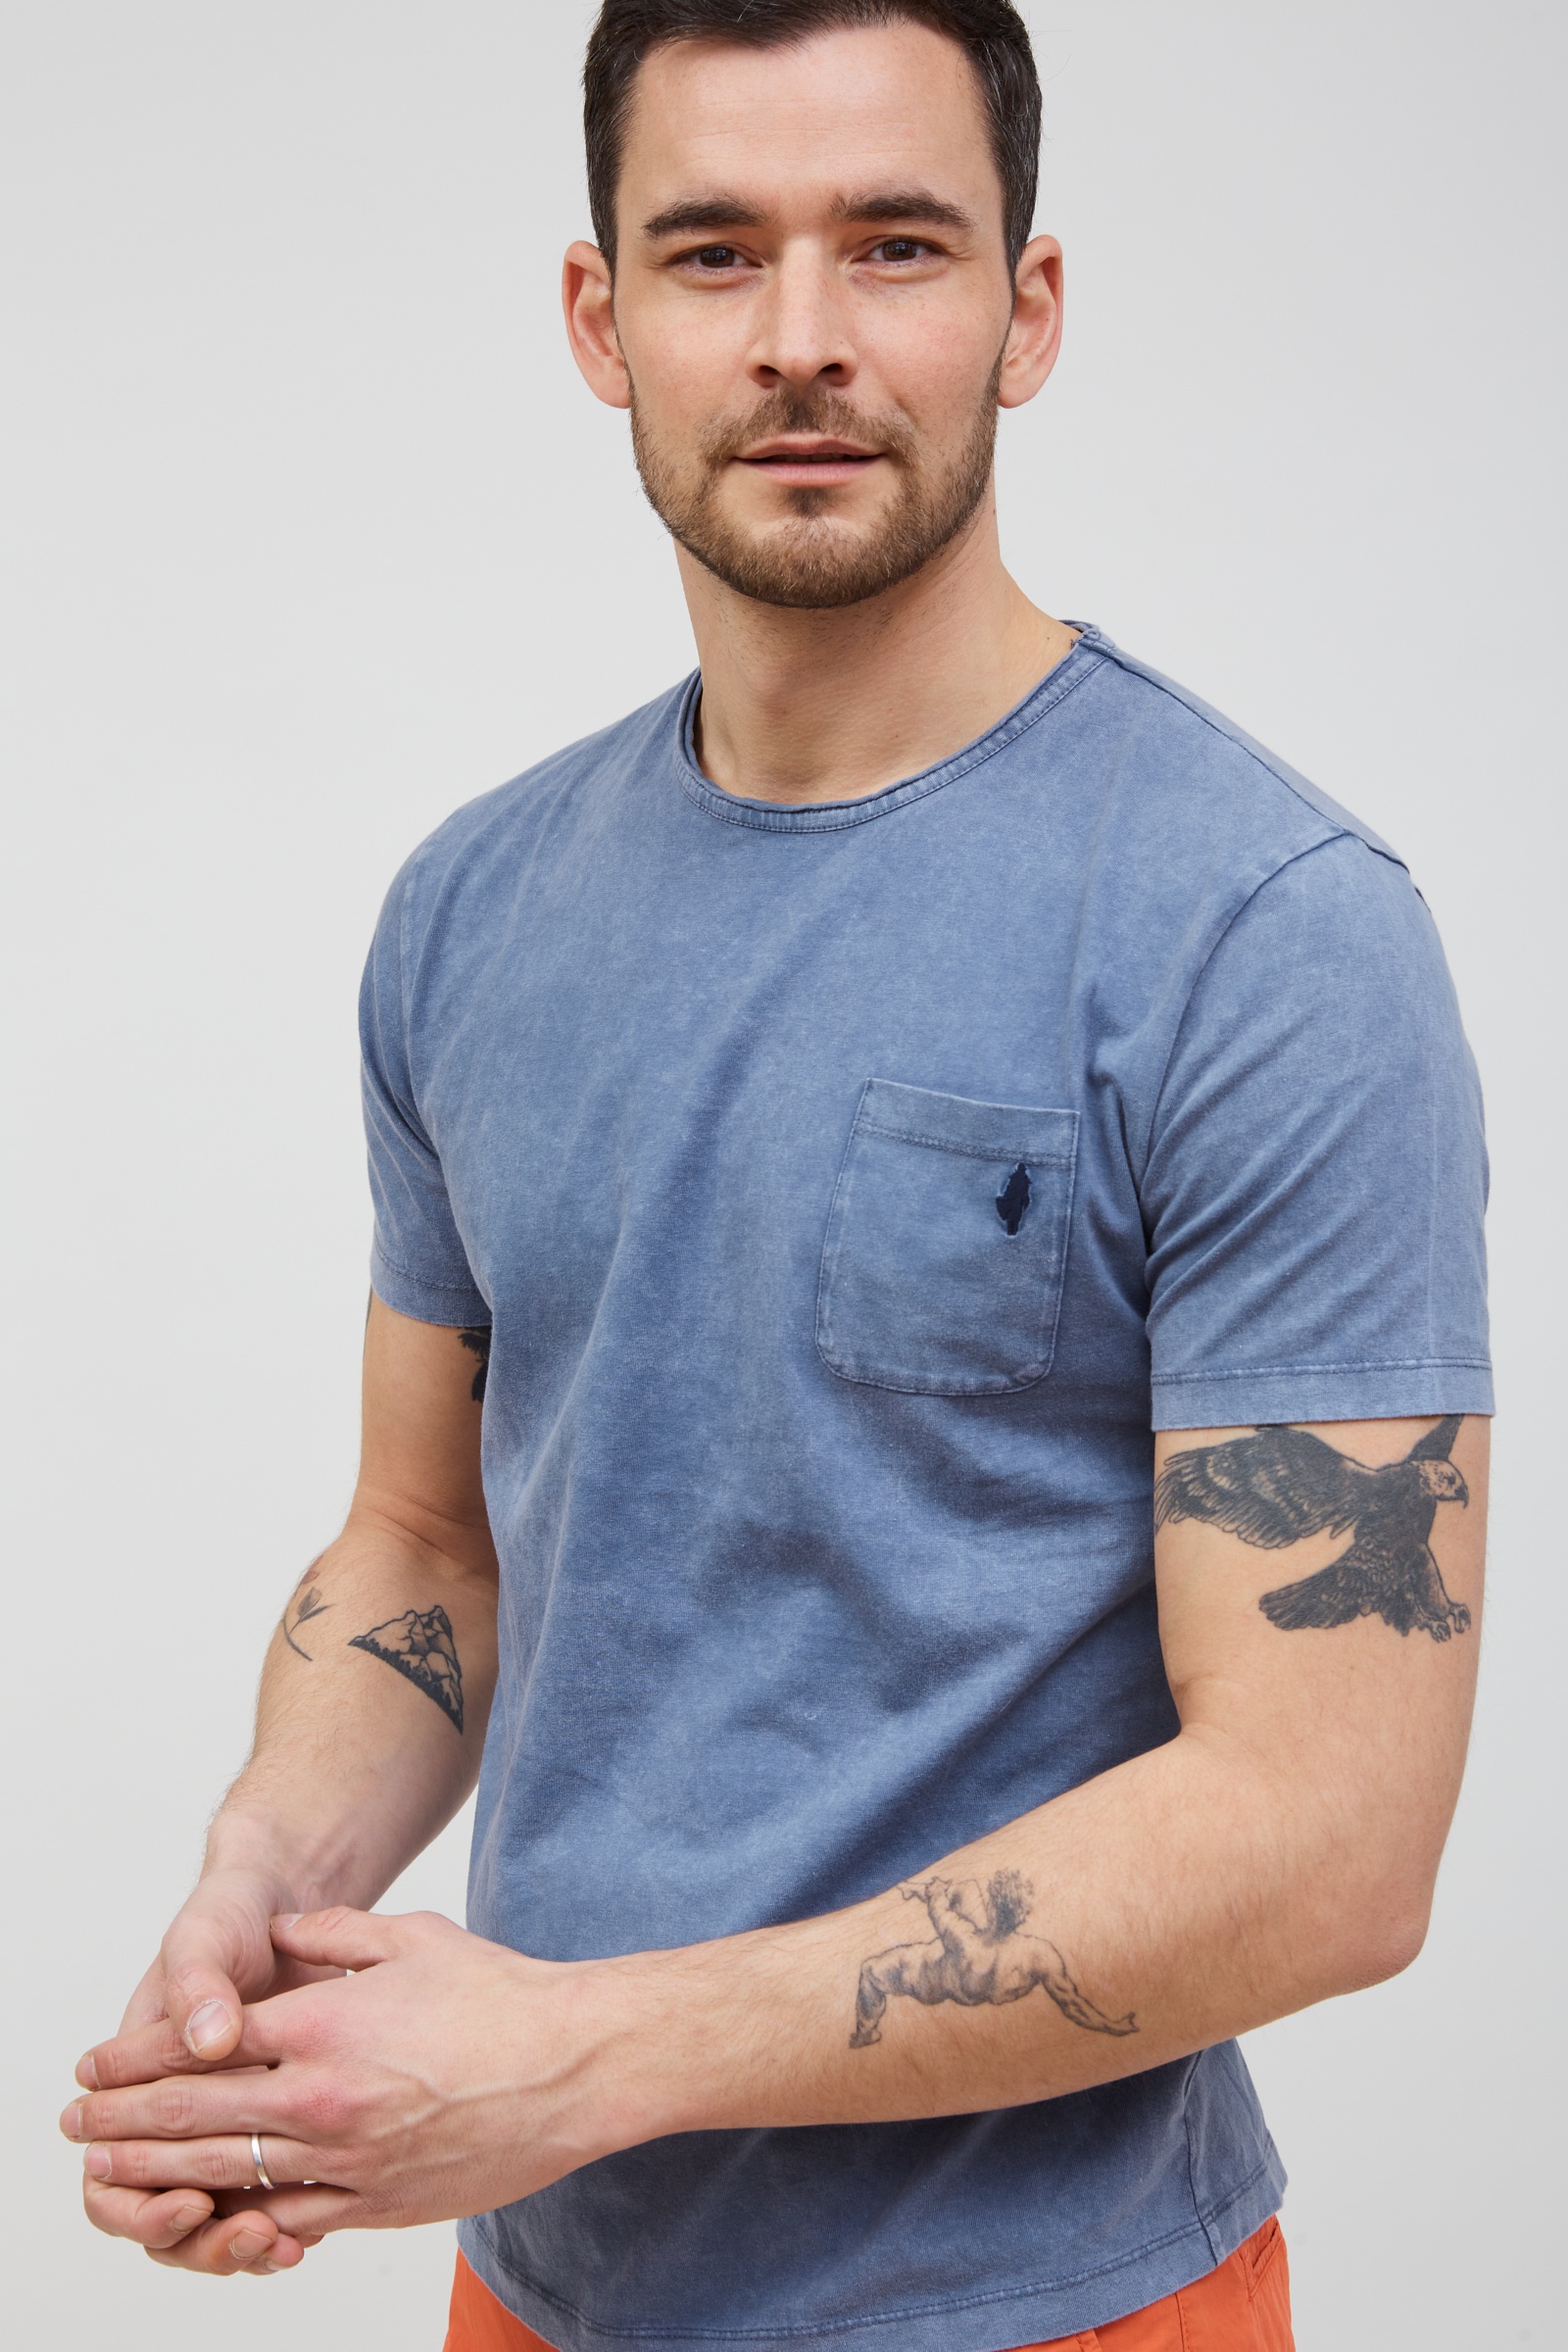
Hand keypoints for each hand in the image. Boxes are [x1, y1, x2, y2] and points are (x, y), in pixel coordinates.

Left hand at [64, 1910, 642, 2269]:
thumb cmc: (501, 1994)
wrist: (575, 2065)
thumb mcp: (409, 1935)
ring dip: (157, 2176)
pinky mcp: (381, 2204)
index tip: (96, 2062)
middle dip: (122, 2121)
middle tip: (77, 2123)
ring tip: (112, 2174)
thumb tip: (287, 1932)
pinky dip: (243, 2219)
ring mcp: (350, 2160)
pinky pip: (291, 2220)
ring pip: (228, 2177)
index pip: (201, 2047)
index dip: (136, 2058)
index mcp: (324, 2024)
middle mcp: (324, 2097)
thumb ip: (333, 1933)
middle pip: (194, 2118)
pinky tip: (210, 2215)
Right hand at [74, 1868, 343, 2273]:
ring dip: (239, 2245)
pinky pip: (263, 2199)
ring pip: (214, 2221)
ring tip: (282, 2246)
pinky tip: (314, 2231)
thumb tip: (210, 2039)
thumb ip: (201, 1984)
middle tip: (251, 2236)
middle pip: (163, 2220)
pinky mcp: (272, 2127)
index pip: (110, 2179)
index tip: (191, 2202)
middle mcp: (176, 2118)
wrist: (280, 1901)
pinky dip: (282, 2223)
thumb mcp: (205, 1939)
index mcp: (140, 2085)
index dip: (141, 2207)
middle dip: (202, 2243)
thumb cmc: (227, 1919)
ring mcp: (224, 2127)